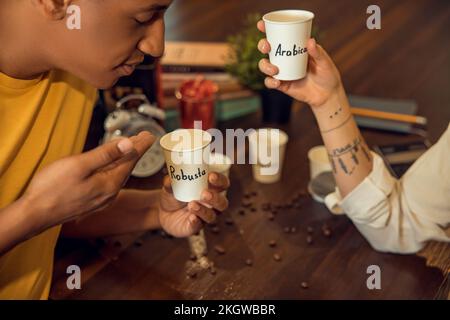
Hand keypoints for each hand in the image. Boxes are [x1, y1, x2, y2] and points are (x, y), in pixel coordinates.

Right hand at [23, 131, 154, 229]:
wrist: (34, 215)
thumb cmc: (52, 189)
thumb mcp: (80, 165)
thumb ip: (105, 155)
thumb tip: (129, 144)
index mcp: (109, 183)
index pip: (130, 160)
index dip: (140, 145)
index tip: (150, 135)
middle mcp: (109, 193)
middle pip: (126, 167)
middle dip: (135, 151)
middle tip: (144, 137)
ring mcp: (100, 199)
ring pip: (117, 174)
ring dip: (125, 159)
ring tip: (131, 148)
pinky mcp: (90, 201)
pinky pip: (108, 181)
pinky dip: (113, 168)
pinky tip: (111, 165)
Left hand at [158, 172, 229, 237]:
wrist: (163, 211)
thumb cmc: (174, 194)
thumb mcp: (171, 186)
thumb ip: (171, 182)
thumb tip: (170, 179)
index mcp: (210, 189)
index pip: (223, 184)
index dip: (220, 181)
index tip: (211, 176)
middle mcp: (210, 204)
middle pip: (222, 203)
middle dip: (215, 198)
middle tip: (204, 193)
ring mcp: (203, 216)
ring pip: (212, 216)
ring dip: (204, 210)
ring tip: (192, 204)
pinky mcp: (194, 227)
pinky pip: (198, 226)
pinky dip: (195, 222)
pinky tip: (191, 217)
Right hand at [257, 20, 342, 107]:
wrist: (327, 95)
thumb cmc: (327, 74)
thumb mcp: (325, 62)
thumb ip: (317, 52)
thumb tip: (310, 41)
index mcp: (294, 48)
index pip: (278, 36)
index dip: (267, 30)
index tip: (261, 25)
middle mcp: (285, 59)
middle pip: (267, 49)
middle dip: (262, 45)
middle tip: (267, 47)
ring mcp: (282, 72)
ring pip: (265, 66)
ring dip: (265, 66)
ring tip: (275, 70)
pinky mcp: (282, 85)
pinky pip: (270, 83)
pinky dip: (270, 82)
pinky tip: (277, 82)